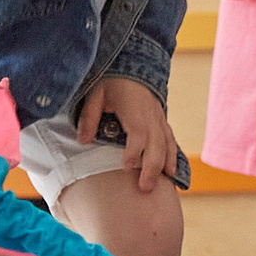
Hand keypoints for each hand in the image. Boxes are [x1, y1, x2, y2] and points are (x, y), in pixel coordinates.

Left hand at [77, 74, 176, 194]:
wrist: (132, 67)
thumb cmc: (112, 82)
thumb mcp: (96, 94)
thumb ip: (89, 117)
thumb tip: (83, 140)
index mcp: (135, 109)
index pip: (139, 133)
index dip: (135, 151)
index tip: (126, 167)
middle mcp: (151, 115)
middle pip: (157, 144)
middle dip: (152, 168)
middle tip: (144, 188)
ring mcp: (159, 119)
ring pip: (167, 144)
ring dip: (165, 165)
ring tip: (160, 185)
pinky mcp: (162, 122)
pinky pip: (171, 141)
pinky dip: (173, 157)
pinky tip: (171, 173)